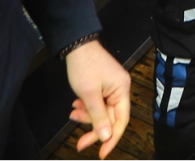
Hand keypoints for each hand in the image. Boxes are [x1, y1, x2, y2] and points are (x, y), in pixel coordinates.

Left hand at [65, 40, 130, 157]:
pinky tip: (76, 104)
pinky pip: (97, 102)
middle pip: (110, 118)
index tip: (101, 153)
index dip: (112, 139)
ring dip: (87, 116)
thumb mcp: (89, 94)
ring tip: (73, 112)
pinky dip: (87, 106)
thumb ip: (98, 117)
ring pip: (101, 111)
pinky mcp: (103, 84)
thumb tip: (107, 136)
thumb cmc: (84, 66)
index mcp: (121, 90)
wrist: (75, 44)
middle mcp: (120, 89)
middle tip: (80, 142)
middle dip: (93, 127)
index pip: (121, 121)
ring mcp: (111, 86)